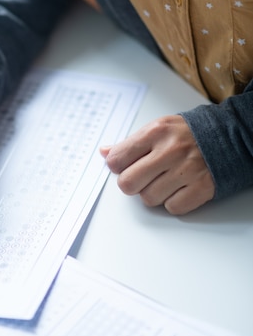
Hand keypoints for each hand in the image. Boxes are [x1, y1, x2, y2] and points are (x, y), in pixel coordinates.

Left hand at [100, 115, 214, 214]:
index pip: (117, 159)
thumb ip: (131, 142)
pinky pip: (172, 208)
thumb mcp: (159, 128)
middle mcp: (170, 151)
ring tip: (164, 180)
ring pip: (148, 198)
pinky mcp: (201, 188)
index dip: (117, 166)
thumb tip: (105, 153)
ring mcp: (186, 171)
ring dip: (152, 193)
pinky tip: (178, 188)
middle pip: (128, 183)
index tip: (124, 166)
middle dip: (131, 184)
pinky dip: (172, 202)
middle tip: (141, 178)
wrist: (230, 136)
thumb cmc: (189, 134)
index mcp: (156, 132)